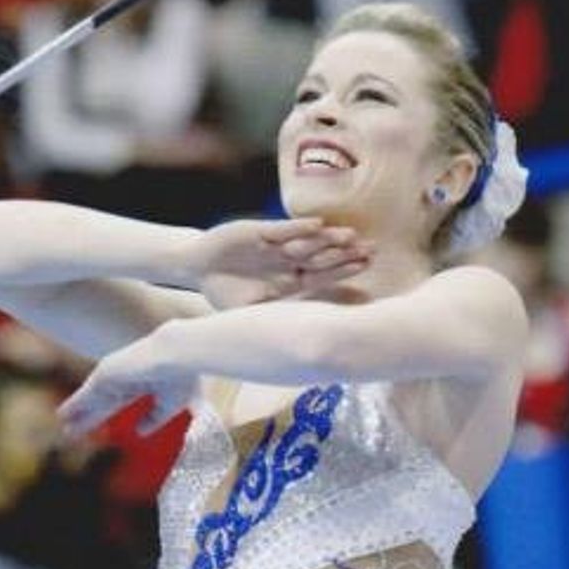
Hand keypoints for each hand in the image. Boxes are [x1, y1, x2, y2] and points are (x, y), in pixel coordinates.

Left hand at [59, 330, 195, 438]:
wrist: (178, 354)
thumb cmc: (181, 374)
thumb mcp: (169, 403)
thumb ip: (154, 418)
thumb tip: (139, 433)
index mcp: (137, 382)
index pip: (115, 402)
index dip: (104, 415)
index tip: (97, 430)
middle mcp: (122, 378)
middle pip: (100, 403)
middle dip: (87, 418)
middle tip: (72, 432)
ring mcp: (113, 375)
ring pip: (91, 400)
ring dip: (77, 414)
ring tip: (63, 426)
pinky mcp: (105, 374)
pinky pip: (85, 395)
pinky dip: (74, 405)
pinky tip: (62, 415)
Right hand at [188, 216, 371, 309]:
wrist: (198, 267)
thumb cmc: (225, 293)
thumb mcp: (247, 314)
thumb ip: (269, 322)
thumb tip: (294, 344)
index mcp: (289, 281)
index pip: (323, 276)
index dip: (344, 271)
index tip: (366, 267)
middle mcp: (287, 261)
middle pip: (321, 256)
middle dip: (345, 253)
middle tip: (371, 249)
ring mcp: (275, 246)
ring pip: (306, 242)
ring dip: (327, 239)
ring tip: (349, 236)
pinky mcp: (258, 231)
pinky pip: (281, 229)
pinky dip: (298, 227)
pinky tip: (318, 224)